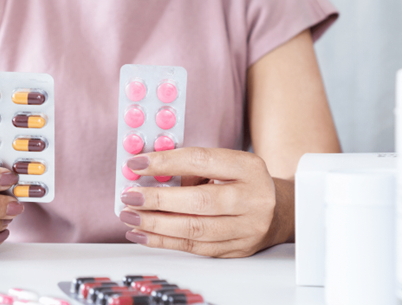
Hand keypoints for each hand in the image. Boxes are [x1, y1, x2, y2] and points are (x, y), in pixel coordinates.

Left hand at [119, 147, 290, 257]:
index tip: (136, 164)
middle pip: (198, 201)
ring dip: (155, 224)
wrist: (280, 210)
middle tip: (130, 196)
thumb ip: (190, 167)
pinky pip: (194, 248)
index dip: (165, 163)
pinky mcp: (236, 249)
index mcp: (247, 168)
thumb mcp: (225, 164)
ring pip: (194, 229)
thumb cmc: (243, 182)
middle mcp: (252, 199)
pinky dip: (163, 241)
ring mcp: (247, 228)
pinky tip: (142, 234)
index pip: (200, 161)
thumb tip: (146, 172)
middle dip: (157, 199)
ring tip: (130, 216)